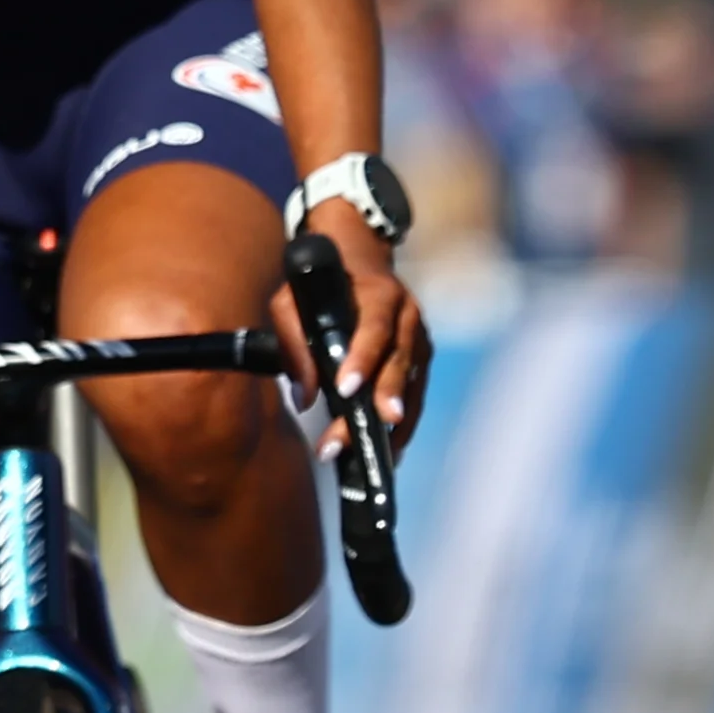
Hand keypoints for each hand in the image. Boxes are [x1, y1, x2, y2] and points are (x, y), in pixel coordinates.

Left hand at [269, 209, 431, 461]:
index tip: (346, 388)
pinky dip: (403, 423)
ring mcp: (420, 339)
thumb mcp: (293, 298)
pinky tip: (388, 450)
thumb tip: (302, 398)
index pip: (375, 328)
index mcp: (381, 294)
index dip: (363, 358)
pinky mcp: (421, 359)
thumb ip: (292, 341)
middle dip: (385, 398)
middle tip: (374, 426)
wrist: (359, 257)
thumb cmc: (321, 283)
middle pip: (399, 363)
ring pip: (412, 385)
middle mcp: (409, 316)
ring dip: (395, 422)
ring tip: (379, 455)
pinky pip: (415, 395)